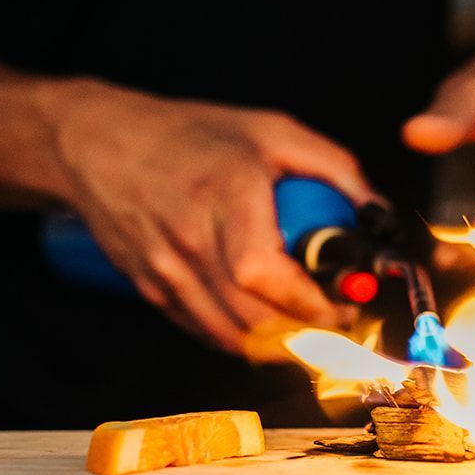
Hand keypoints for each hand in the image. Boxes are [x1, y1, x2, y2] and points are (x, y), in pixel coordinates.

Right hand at [43, 80, 378, 353]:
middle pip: (252, 318)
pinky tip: (263, 322)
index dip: (307, 303)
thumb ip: (332, 167)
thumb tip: (376, 211)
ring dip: (276, 345)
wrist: (98, 143)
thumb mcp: (270, 130)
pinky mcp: (152, 288)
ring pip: (229, 336)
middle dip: (305, 332)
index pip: (262, 273)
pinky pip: (204, 331)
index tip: (341, 306)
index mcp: (224, 194)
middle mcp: (190, 238)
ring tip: (307, 326)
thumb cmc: (188, 134)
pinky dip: (240, 337)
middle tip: (335, 320)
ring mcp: (165, 270)